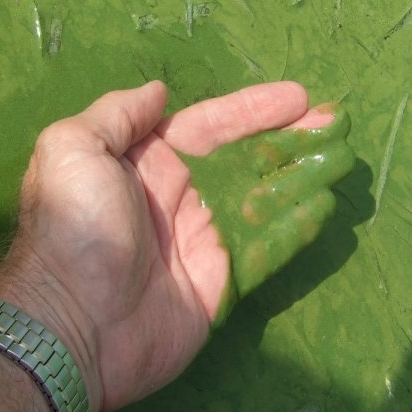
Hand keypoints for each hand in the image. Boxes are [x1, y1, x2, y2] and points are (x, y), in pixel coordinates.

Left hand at [0, 80, 353, 411]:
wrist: (70, 320)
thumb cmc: (74, 226)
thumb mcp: (73, 150)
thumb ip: (117, 115)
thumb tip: (158, 91)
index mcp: (148, 162)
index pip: (212, 125)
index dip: (255, 110)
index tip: (299, 97)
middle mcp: (180, 197)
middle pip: (247, 159)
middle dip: (290, 140)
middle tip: (336, 123)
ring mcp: (203, 241)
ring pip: (265, 200)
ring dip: (302, 178)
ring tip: (341, 159)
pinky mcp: (220, 283)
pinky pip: (266, 249)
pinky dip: (296, 229)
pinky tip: (324, 207)